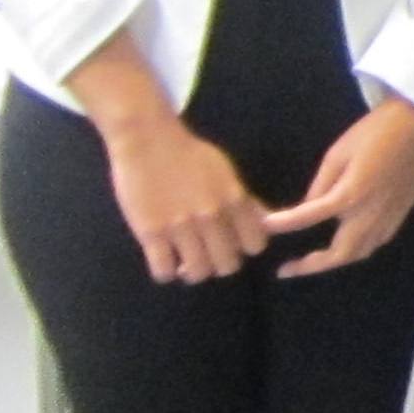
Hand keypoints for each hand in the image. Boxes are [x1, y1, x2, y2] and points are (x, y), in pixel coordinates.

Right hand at [100, 112, 268, 284]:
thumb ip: (244, 200)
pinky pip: (163, 271)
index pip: (256, 245)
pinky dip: (165, 272)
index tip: (233, 243)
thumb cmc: (189, 154)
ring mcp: (180, 226)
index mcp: (234, 200)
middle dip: (219, 264)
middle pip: (228, 265)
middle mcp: (211, 217)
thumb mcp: (226, 172)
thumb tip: (265, 222)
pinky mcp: (150, 232)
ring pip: (198, 272)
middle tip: (207, 256)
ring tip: (185, 262)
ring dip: (193, 272)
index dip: (245, 248)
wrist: (148, 140)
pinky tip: (164, 261)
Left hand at [262, 95, 413, 277]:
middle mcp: (371, 213)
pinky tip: (347, 243)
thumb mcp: (337, 153)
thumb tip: (309, 206)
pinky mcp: (402, 213)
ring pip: (361, 252)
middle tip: (287, 269)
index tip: (265, 228)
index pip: (310, 216)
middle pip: (341, 253)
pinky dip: (358, 248)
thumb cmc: (373, 132)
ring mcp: (390, 216)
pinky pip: (378, 241)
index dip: (285, 224)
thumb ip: (322, 185)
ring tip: (314, 261)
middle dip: (312, 266)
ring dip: (336, 260)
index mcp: (351, 194)